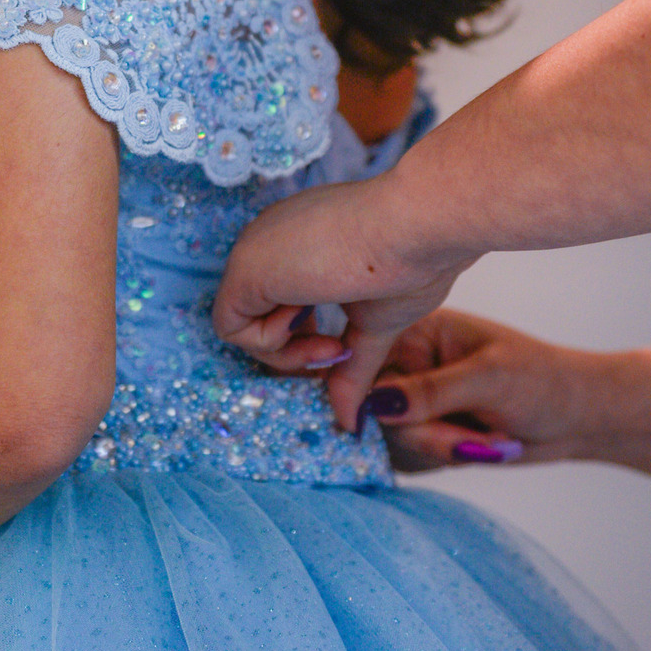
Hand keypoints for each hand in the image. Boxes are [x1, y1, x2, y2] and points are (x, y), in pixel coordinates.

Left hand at [212, 174, 472, 430]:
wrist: (419, 227)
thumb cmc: (413, 258)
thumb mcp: (375, 325)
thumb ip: (352, 369)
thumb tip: (351, 423)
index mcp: (300, 244)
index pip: (278, 304)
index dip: (304, 339)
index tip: (341, 348)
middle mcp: (271, 242)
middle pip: (257, 319)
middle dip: (296, 351)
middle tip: (336, 351)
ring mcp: (254, 251)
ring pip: (242, 329)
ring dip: (289, 353)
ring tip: (332, 341)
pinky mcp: (243, 268)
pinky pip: (231, 330)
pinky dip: (272, 344)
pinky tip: (308, 318)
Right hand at [360, 310, 611, 469]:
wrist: (578, 416)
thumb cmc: (543, 382)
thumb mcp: (488, 380)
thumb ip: (430, 391)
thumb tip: (375, 404)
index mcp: (417, 330)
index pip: (364, 362)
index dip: (362, 395)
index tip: (372, 425)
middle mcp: (407, 362)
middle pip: (375, 408)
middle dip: (425, 433)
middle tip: (471, 439)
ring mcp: (414, 399)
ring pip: (393, 438)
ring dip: (441, 448)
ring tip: (488, 438)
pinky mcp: (425, 430)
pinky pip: (410, 457)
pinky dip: (444, 458)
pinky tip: (478, 446)